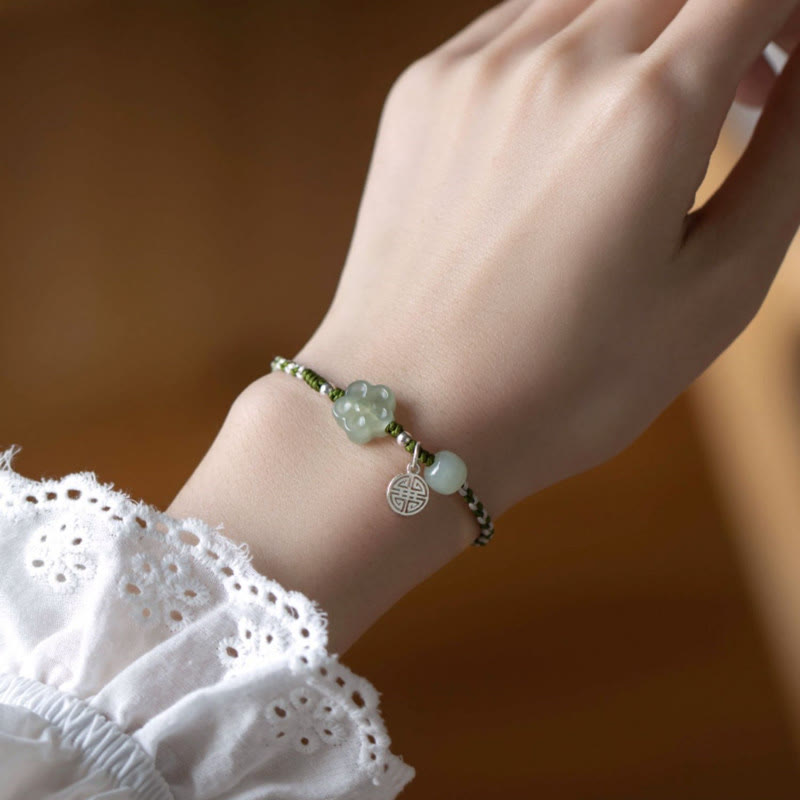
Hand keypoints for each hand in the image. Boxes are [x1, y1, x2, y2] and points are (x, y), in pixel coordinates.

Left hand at [297, 0, 799, 517]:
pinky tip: (576, 120)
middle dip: (733, 19)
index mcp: (645, 115)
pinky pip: (517, 22)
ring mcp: (475, 71)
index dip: (788, 21)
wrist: (413, 413)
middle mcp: (555, 66)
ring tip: (658, 116)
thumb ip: (787, 160)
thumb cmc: (565, 384)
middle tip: (745, 99)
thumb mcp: (713, 293)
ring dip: (651, 25)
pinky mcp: (421, 92)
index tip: (787, 72)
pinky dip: (571, 45)